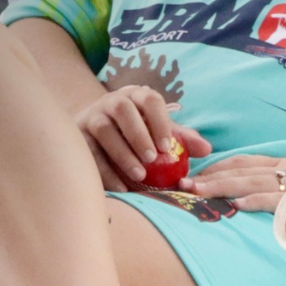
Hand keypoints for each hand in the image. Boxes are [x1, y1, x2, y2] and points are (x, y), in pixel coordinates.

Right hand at [74, 85, 210, 190]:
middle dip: (138, 134)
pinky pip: (89, 151)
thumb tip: (206, 149)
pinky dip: (105, 171)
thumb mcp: (160, 132)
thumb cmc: (139, 133)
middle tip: (152, 159)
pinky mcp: (78, 135)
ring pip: (103, 129)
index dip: (160, 121)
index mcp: (137, 97)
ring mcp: (93, 116)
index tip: (166, 146)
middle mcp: (113, 102)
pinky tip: (121, 188)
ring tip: (139, 175)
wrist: (97, 132)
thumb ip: (182, 139)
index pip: (150, 99)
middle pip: (123, 110)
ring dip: (122, 153)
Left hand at [181, 155, 285, 212]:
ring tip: (195, 192)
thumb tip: (265, 199)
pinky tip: (234, 203)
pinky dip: (253, 199)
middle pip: (240, 169)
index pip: (246, 162)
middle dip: (209, 176)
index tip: (196, 175)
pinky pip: (275, 198)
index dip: (219, 168)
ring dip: (220, 186)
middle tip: (182, 184)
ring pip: (249, 180)